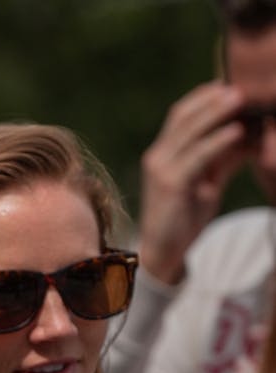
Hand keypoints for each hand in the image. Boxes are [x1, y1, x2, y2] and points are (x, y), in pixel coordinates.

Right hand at [138, 80, 246, 283]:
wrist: (163, 253)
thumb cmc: (184, 219)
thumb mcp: (207, 184)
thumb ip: (222, 159)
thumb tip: (249, 135)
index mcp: (163, 154)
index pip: (181, 114)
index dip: (204, 97)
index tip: (229, 84)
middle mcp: (157, 157)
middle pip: (183, 115)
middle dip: (212, 99)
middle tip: (240, 87)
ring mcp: (160, 169)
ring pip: (189, 130)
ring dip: (217, 112)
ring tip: (241, 100)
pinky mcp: (169, 184)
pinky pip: (197, 155)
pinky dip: (217, 141)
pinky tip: (236, 132)